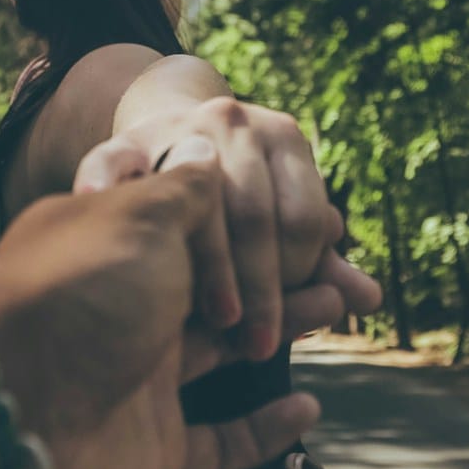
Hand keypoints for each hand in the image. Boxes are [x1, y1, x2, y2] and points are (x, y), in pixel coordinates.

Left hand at [0, 153, 343, 468]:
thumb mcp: (135, 215)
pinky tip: (305, 409)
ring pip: (227, 353)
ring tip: (338, 309)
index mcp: (116, 246)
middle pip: (217, 287)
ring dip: (285, 328)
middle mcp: (125, 309)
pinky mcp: (152, 450)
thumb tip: (204, 152)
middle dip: (279, 275)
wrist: (11, 412)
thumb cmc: (73, 294)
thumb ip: (182, 190)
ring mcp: (137, 381)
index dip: (250, 219)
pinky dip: (264, 430)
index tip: (305, 215)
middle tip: (336, 266)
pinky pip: (220, 442)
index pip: (194, 224)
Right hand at [74, 97, 383, 360]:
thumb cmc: (244, 203)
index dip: (298, 279)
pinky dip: (104, 181)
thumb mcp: (283, 226)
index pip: (302, 218)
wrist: (177, 142)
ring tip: (212, 320)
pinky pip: (112, 162)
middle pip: (253, 215)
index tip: (285, 322)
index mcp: (283, 137)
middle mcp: (234, 122)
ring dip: (206, 265)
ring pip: (194, 199)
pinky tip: (99, 208)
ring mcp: (177, 129)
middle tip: (258, 345)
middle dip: (260, 289)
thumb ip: (320, 265)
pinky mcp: (126, 142)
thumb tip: (369, 300)